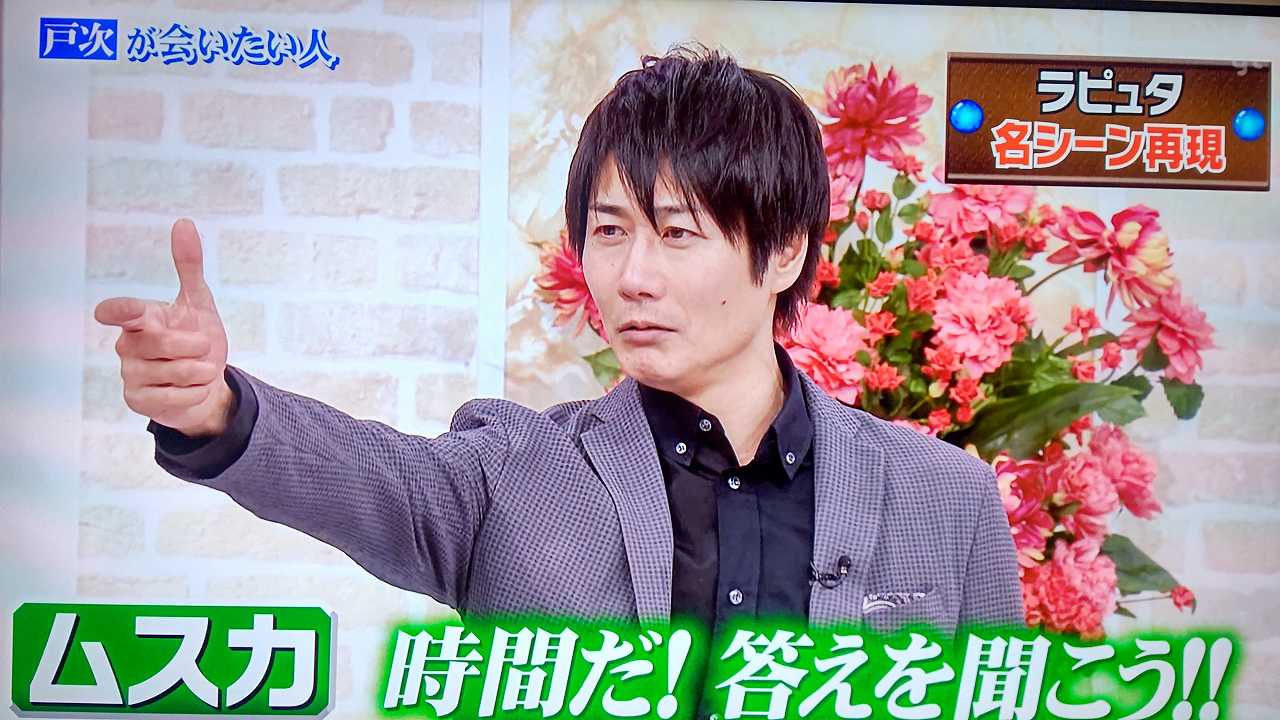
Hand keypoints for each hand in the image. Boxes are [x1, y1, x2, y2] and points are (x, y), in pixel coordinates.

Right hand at [94, 219, 232, 436]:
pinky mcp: (137, 401)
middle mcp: (127, 345)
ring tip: (197, 370)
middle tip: (202, 348)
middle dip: (198, 346)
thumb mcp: (199, 304)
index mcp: (140, 319)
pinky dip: (197, 393)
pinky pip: (179, 397)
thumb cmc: (198, 341)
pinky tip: (191, 390)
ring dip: (202, 371)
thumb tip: (183, 222)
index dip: (118, 311)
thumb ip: (189, 266)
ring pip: (178, 371)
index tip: (106, 313)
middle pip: (166, 343)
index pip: (122, 312)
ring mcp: (130, 375)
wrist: (207, 385)